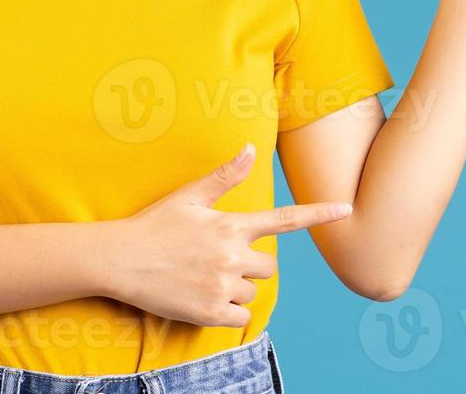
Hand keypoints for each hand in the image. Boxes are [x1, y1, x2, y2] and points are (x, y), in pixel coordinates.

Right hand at [99, 142, 352, 327]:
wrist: (119, 260)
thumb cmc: (154, 224)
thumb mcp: (189, 196)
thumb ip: (225, 177)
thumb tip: (251, 149)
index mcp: (230, 225)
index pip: (285, 219)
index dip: (319, 213)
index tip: (346, 208)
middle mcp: (231, 256)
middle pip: (269, 265)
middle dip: (252, 263)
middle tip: (220, 258)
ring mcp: (221, 286)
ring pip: (253, 290)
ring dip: (237, 286)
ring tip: (204, 275)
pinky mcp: (209, 312)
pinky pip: (241, 316)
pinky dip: (230, 310)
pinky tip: (206, 297)